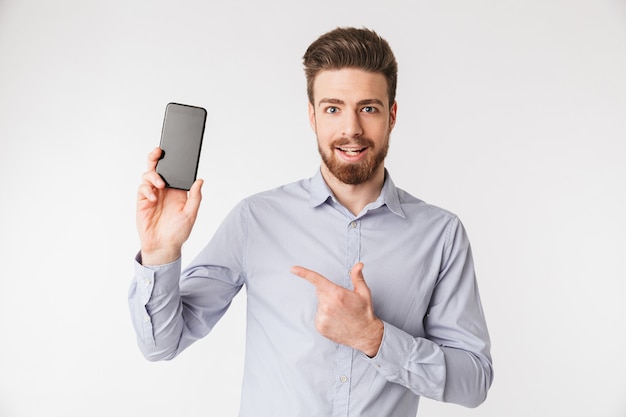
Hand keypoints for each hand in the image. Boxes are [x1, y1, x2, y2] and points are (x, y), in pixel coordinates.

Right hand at [136, 147, 202, 264]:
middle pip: (157, 168)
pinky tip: (153, 197)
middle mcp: (164, 190)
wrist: (164, 246)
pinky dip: (147, 190)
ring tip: (160, 185)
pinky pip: (142, 189)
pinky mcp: (142, 201)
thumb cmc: (178, 232)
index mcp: (176, 191)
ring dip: (153, 176)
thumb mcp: (191, 214)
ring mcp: (152, 195)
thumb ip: (195, 197)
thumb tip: (200, 181)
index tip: (173, 151)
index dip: (172, 161)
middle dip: (156, 158)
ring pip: (148, 175)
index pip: (173, 171)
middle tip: (158, 152)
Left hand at [291, 262, 383, 356]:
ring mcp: (323, 317)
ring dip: (327, 305)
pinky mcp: (320, 326)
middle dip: (328, 293)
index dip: (303, 273)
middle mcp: (328, 305)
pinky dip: (325, 316)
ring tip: (341, 313)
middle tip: (342, 302)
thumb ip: (357, 277)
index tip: (293, 269)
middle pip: (320, 291)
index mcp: (337, 294)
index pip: (317, 280)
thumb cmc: (364, 312)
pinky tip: (336, 320)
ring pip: (320, 304)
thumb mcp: (363, 293)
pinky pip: (318, 315)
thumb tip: (359, 264)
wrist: (366, 334)